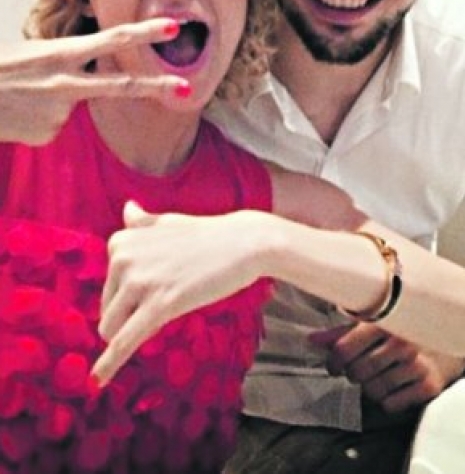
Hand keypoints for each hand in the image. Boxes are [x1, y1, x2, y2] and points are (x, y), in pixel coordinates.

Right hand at [0, 18, 184, 143]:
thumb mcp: (32, 51)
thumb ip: (65, 56)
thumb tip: (89, 63)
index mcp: (61, 54)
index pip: (112, 40)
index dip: (144, 34)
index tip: (172, 28)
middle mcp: (66, 83)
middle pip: (121, 86)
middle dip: (157, 87)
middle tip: (186, 87)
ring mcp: (60, 112)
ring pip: (73, 106)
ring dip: (53, 102)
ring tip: (20, 97)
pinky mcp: (50, 134)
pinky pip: (56, 124)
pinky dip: (41, 119)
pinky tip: (19, 114)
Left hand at [92, 202, 262, 385]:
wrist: (244, 242)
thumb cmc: (206, 234)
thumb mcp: (167, 222)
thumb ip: (142, 222)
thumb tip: (127, 209)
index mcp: (120, 242)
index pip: (108, 288)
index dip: (133, 297)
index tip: (160, 285)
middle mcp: (122, 258)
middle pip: (108, 310)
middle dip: (132, 316)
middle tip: (172, 294)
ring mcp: (140, 282)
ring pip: (113, 328)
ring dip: (132, 334)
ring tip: (169, 310)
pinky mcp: (160, 305)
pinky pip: (126, 341)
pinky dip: (109, 364)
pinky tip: (96, 381)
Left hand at [310, 323, 464, 412]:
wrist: (448, 338)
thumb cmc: (402, 330)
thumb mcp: (372, 324)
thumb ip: (341, 333)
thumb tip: (312, 341)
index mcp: (384, 322)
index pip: (344, 350)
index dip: (333, 362)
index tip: (333, 366)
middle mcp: (401, 343)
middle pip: (356, 373)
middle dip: (353, 373)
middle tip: (360, 367)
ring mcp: (416, 365)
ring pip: (372, 391)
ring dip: (370, 386)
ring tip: (380, 373)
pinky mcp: (428, 385)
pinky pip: (390, 404)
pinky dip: (387, 399)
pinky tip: (395, 383)